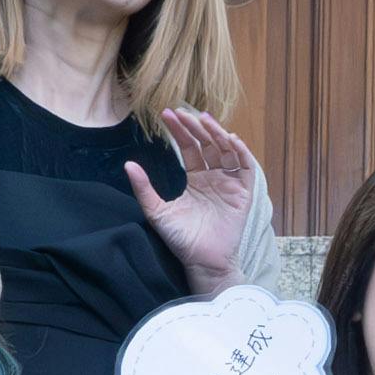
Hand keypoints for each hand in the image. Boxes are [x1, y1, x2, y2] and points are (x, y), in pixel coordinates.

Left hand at [126, 105, 267, 280]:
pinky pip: (246, 168)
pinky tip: (230, 139)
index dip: (180, 131)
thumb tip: (128, 164)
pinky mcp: (243, 194)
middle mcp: (214, 178)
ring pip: (227, 151)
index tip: (167, 115)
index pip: (190, 148)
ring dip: (218, 134)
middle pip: (208, 144)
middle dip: (196, 127)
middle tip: (183, 112)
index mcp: (196, 180)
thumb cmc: (181, 240)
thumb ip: (144, 189)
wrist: (202, 262)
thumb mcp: (157, 211)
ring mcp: (230, 184)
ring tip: (204, 120)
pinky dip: (241, 152)